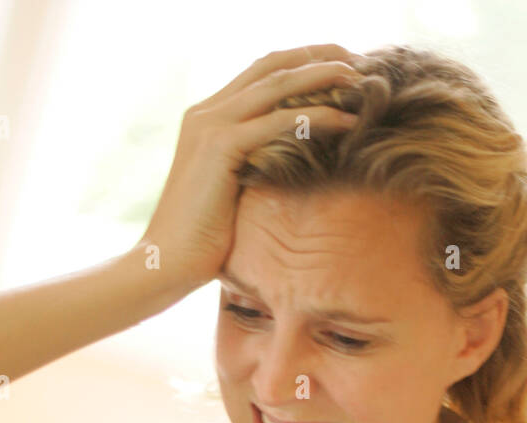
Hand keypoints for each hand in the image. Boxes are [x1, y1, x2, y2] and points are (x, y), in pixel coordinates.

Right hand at [139, 45, 362, 292]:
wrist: (167, 262)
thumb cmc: (201, 241)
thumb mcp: (230, 193)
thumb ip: (251, 166)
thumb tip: (289, 168)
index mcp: (206, 118)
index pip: (259, 74)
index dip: (300, 63)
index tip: (339, 66)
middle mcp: (206, 112)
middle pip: (270, 66)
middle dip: (317, 57)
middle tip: (358, 60)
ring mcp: (210, 125)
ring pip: (277, 84)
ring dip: (322, 76)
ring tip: (360, 78)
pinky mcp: (220, 146)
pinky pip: (278, 121)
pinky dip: (316, 115)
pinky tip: (346, 119)